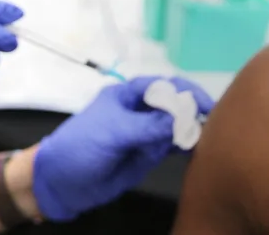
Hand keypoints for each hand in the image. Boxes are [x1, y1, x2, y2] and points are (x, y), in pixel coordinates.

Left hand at [32, 77, 214, 220]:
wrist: (60, 183)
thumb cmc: (80, 146)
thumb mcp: (113, 132)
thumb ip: (147, 126)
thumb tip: (181, 116)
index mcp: (127, 95)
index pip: (162, 85)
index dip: (185, 91)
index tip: (205, 104)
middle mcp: (139, 111)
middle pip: (173, 105)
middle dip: (191, 111)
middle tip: (208, 124)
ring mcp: (144, 134)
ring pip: (175, 126)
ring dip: (189, 130)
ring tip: (203, 139)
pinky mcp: (147, 155)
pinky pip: (170, 147)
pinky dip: (184, 147)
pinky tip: (194, 149)